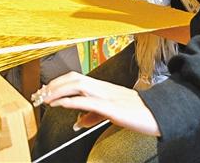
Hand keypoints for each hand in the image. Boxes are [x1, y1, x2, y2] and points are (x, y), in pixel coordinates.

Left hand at [35, 72, 160, 136]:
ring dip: (59, 90)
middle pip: (73, 78)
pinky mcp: (113, 108)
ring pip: (78, 85)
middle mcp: (104, 88)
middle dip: (54, 84)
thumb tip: (77, 122)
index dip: (58, 82)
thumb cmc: (139, 113)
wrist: (160, 114)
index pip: (76, 79)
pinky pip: (88, 101)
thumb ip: (94, 115)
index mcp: (103, 88)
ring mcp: (108, 96)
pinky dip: (72, 101)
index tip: (44, 90)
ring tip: (46, 98)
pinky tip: (61, 104)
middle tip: (39, 94)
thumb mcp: (113, 113)